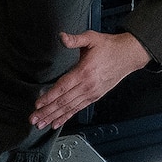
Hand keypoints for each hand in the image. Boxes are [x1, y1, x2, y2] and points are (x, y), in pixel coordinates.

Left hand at [28, 30, 149, 130]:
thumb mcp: (91, 38)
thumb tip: (61, 37)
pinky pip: (77, 109)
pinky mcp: (94, 97)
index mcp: (84, 71)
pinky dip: (66, 117)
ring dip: (54, 117)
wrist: (128, 56)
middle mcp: (87, 85)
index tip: (37, 104)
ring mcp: (91, 93)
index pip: (63, 87)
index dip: (49, 97)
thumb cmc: (109, 46)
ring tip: (40, 124)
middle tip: (33, 119)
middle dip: (47, 111)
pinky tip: (56, 123)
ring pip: (69, 108)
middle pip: (63, 101)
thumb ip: (75, 39)